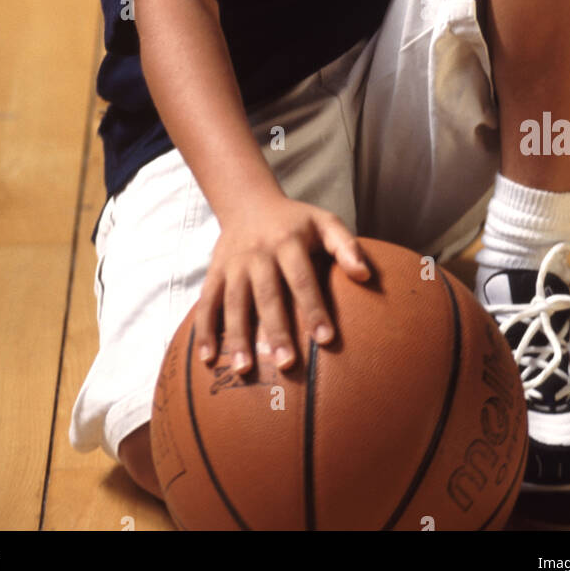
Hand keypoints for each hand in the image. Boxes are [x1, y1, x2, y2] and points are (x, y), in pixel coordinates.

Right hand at [194, 194, 369, 373]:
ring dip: (237, 336)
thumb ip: (346, 246)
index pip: (302, 278)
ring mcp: (233, 263)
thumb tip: (365, 275)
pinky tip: (207, 357)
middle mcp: (258, 253)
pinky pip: (207, 301)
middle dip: (276, 330)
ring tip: (244, 369)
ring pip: (234, 302)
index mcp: (288, 241)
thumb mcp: (324, 222)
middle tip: (287, 364)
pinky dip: (204, 329)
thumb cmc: (295, 221)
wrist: (248, 201)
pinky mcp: (215, 271)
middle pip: (267, 295)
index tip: (326, 339)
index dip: (314, 308)